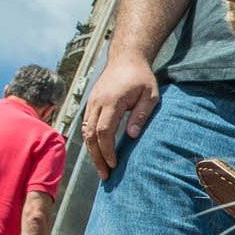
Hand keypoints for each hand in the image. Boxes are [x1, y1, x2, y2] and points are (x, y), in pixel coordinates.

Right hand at [80, 55, 159, 175]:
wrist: (126, 58)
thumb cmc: (141, 77)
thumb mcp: (150, 95)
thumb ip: (141, 115)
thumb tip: (131, 136)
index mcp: (112, 101)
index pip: (104, 131)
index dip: (107, 150)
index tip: (114, 164)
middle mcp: (97, 102)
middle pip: (90, 135)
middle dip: (97, 157)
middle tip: (105, 175)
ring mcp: (91, 102)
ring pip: (85, 132)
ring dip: (92, 151)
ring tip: (102, 168)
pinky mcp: (91, 103)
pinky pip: (86, 125)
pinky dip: (91, 141)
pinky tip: (99, 153)